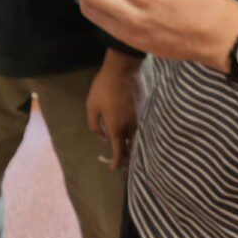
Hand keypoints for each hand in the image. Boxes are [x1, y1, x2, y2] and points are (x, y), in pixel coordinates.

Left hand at [87, 49, 144, 168]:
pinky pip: (142, 128)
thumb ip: (95, 126)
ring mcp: (140, 119)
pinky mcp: (145, 110)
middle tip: (121, 162)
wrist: (123, 70)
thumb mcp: (91, 107)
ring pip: (138, 139)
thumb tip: (102, 137)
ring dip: (132, 146)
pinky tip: (132, 133)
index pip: (119, 152)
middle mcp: (131, 127)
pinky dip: (137, 135)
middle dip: (126, 158)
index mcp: (117, 128)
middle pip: (131, 149)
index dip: (116, 162)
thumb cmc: (103, 88)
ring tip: (126, 149)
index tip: (113, 167)